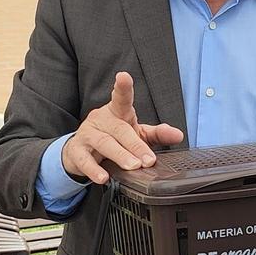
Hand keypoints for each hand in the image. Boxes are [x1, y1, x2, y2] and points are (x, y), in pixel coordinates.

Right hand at [60, 71, 183, 184]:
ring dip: (120, 155)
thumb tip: (179, 135)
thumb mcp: (136, 133)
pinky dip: (94, 170)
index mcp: (117, 112)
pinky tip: (103, 177)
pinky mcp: (76, 151)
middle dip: (135, 145)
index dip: (123, 87)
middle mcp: (101, 119)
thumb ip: (157, 134)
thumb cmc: (113, 137)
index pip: (121, 98)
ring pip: (104, 143)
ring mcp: (87, 134)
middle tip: (148, 160)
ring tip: (133, 166)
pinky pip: (85, 161)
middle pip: (119, 129)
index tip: (123, 76)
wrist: (80, 150)